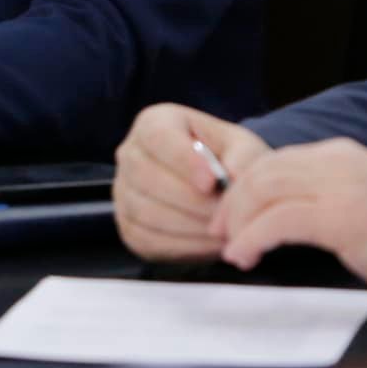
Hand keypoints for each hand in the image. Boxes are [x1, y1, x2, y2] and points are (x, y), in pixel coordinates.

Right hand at [114, 104, 271, 261]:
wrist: (218, 189)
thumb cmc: (228, 160)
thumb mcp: (242, 148)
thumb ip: (243, 158)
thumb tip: (232, 179)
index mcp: (154, 122)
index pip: (159, 137)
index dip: (184, 160)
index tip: (212, 182)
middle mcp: (131, 154)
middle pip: (148, 177)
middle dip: (191, 200)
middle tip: (225, 213)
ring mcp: (124, 192)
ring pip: (146, 212)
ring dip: (189, 225)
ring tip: (224, 230)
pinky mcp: (128, 227)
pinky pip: (148, 240)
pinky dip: (183, 245)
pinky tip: (210, 243)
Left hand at [210, 138, 366, 299]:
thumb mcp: (363, 197)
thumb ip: (327, 194)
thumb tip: (286, 213)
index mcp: (341, 154)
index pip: (275, 160)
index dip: (244, 187)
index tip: (232, 215)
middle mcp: (335, 162)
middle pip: (261, 171)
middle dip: (232, 202)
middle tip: (220, 232)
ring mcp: (338, 187)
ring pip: (263, 190)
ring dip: (237, 221)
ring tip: (231, 247)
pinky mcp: (341, 217)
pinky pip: (279, 220)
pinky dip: (253, 237)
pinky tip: (246, 255)